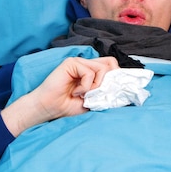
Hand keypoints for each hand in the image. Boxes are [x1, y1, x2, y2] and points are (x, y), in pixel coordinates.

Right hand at [1, 56, 119, 135]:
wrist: (49, 109)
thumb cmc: (68, 106)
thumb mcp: (94, 100)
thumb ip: (105, 91)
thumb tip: (121, 86)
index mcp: (93, 72)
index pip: (113, 66)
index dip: (115, 78)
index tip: (109, 94)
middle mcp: (87, 64)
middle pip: (111, 64)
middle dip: (107, 83)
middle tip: (95, 95)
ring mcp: (79, 62)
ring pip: (103, 69)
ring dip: (96, 87)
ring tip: (83, 95)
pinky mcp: (71, 62)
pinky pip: (89, 72)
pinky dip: (85, 86)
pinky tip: (75, 92)